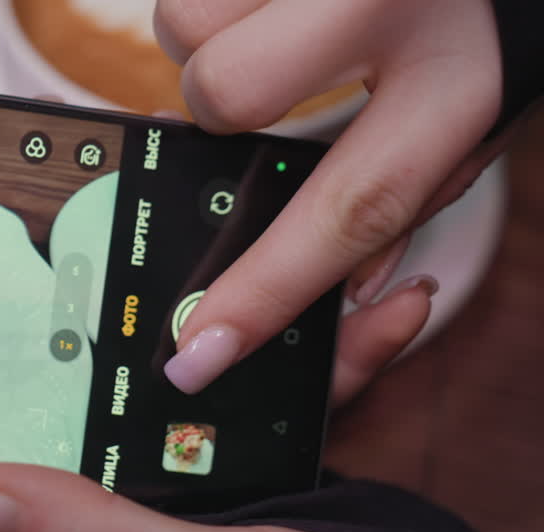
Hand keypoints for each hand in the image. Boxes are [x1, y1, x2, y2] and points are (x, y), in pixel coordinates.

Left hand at [0, 280, 459, 531]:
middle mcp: (118, 521)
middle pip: (46, 420)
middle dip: (44, 342)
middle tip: (29, 246)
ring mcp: (187, 485)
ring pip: (153, 385)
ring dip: (188, 321)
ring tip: (208, 239)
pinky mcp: (257, 461)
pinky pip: (262, 389)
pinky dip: (307, 350)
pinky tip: (362, 307)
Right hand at [152, 0, 510, 393]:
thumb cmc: (493, 28)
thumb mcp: (476, 118)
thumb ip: (405, 200)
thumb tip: (339, 285)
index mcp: (462, 80)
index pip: (351, 209)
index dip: (267, 289)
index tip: (200, 348)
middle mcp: (390, 1)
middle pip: (224, 92)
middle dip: (213, 108)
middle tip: (259, 92)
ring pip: (187, 24)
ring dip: (209, 41)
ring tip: (276, 27)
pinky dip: (217, 3)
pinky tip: (272, 1)